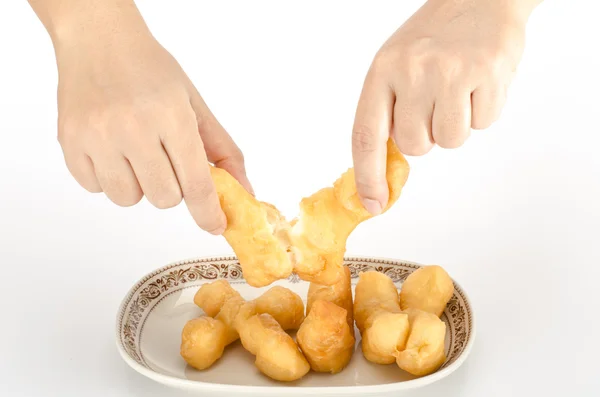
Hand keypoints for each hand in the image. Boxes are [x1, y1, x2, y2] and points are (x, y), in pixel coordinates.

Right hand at [52, 8, 252, 234]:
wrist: (98, 40)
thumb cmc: (151, 71)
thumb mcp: (195, 104)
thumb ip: (222, 150)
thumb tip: (243, 190)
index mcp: (171, 116)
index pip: (196, 184)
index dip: (209, 212)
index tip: (216, 225)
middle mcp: (132, 128)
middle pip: (164, 198)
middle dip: (172, 187)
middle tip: (164, 158)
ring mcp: (96, 136)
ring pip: (128, 199)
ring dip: (139, 185)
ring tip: (135, 152)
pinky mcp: (69, 143)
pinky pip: (96, 188)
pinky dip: (108, 177)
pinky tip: (111, 148)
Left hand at [351, 0, 539, 213]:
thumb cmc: (435, 36)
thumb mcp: (396, 64)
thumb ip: (388, 110)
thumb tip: (387, 166)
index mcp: (381, 71)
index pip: (366, 135)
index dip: (368, 176)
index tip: (373, 204)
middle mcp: (412, 71)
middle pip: (415, 146)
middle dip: (428, 134)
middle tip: (437, 101)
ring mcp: (449, 71)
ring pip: (450, 141)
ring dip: (457, 124)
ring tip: (460, 89)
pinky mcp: (486, 72)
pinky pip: (484, 124)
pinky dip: (484, 110)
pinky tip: (480, 81)